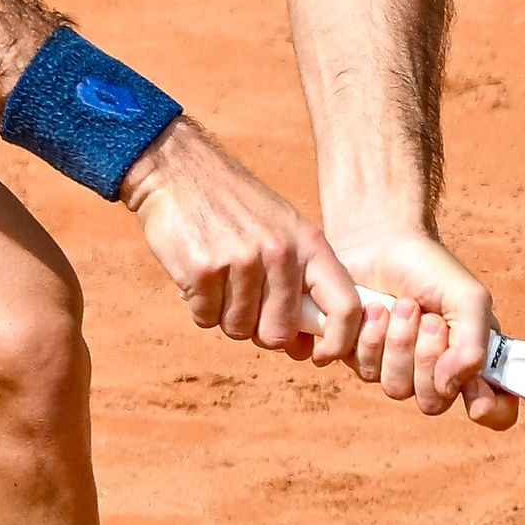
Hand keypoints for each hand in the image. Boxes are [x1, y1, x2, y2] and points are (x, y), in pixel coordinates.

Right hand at [118, 119, 364, 363]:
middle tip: (243, 302)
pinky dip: (198, 305)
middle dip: (258, 330)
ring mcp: (241, 262)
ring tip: (219, 276)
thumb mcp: (282, 229)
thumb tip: (307, 348)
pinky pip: (205, 318)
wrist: (178, 169)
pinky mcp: (203, 270)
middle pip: (279, 333)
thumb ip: (300, 282)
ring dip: (223, 314)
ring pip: (237, 329)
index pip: (345, 306)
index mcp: (309, 244)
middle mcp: (279, 253)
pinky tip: (198, 272)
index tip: (318, 354)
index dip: (338, 341)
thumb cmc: (234, 207)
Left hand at [332, 229, 518, 428]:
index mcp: (472, 360)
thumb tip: (453, 384)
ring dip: (399, 343)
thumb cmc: (430, 269)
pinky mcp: (364, 360)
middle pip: (434, 402)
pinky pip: (366, 372)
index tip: (481, 401)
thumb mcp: (467, 297)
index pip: (493, 408)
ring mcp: (398, 370)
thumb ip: (472, 343)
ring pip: (397, 388)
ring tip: (402, 305)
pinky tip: (375, 310)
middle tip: (430, 318)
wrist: (380, 244)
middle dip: (429, 357)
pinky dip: (372, 337)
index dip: (491, 411)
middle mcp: (437, 373)